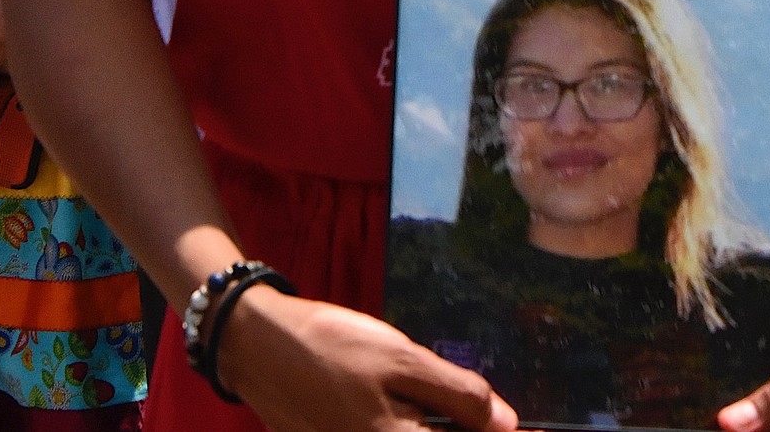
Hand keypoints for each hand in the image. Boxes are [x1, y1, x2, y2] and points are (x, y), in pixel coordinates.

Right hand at [218, 284, 518, 431]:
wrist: (261, 346)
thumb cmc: (332, 346)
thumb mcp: (401, 358)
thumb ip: (457, 394)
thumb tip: (508, 424)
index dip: (487, 430)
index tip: (500, 420)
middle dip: (456, 424)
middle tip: (459, 403)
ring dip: (427, 420)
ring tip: (421, 401)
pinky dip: (402, 423)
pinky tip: (396, 406)